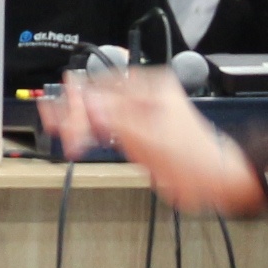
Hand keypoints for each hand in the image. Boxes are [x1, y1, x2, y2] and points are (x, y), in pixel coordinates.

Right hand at [39, 68, 263, 213]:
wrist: (214, 181)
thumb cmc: (196, 156)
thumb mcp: (152, 136)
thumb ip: (116, 120)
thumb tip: (88, 104)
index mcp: (152, 87)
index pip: (106, 86)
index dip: (80, 99)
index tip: (61, 110)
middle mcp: (144, 98)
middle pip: (100, 98)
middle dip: (75, 111)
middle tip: (52, 121)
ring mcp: (140, 117)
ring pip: (100, 114)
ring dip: (79, 122)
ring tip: (56, 127)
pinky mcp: (138, 137)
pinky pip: (107, 130)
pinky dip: (91, 134)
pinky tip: (76, 137)